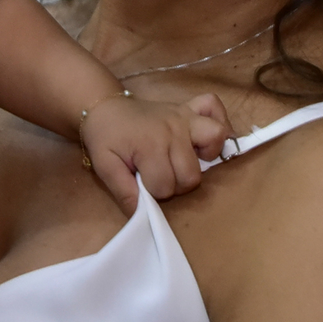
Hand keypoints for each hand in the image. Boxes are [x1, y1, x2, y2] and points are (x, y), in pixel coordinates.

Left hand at [80, 91, 232, 208]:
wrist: (105, 108)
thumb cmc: (106, 138)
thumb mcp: (105, 167)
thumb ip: (123, 191)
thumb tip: (143, 214)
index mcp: (150, 146)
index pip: (165, 187)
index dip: (153, 193)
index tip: (142, 183)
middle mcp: (173, 129)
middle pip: (191, 175)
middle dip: (175, 184)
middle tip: (159, 175)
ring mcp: (184, 116)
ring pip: (214, 139)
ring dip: (203, 158)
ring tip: (185, 161)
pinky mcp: (189, 108)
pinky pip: (213, 106)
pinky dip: (217, 122)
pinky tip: (205, 140)